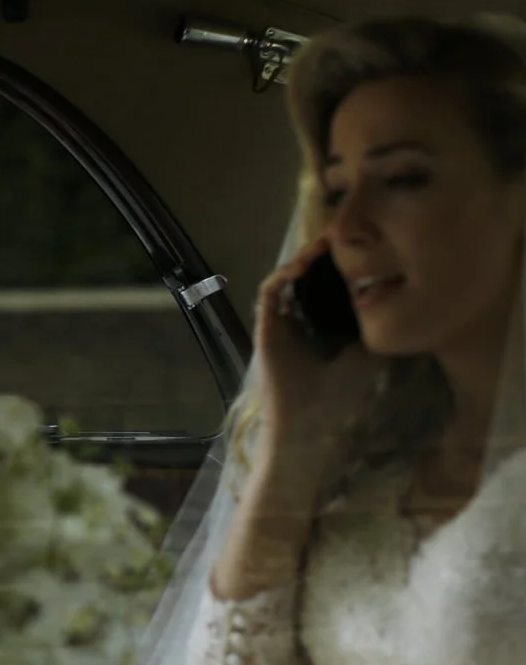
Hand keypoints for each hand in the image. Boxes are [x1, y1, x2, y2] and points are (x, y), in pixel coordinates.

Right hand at [252, 238, 385, 462]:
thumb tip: (397, 310)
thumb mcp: (366, 358)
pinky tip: (302, 265)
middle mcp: (295, 324)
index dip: (333, 266)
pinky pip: (269, 294)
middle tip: (336, 236)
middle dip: (317, 255)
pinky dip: (282, 275)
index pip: (321, 288)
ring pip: (284, 280)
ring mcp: (278, 326)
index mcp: (316, 329)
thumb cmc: (334, 401)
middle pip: (302, 279)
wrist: (306, 428)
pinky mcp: (266, 330)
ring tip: (320, 246)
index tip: (354, 249)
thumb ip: (374, 335)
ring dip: (299, 259)